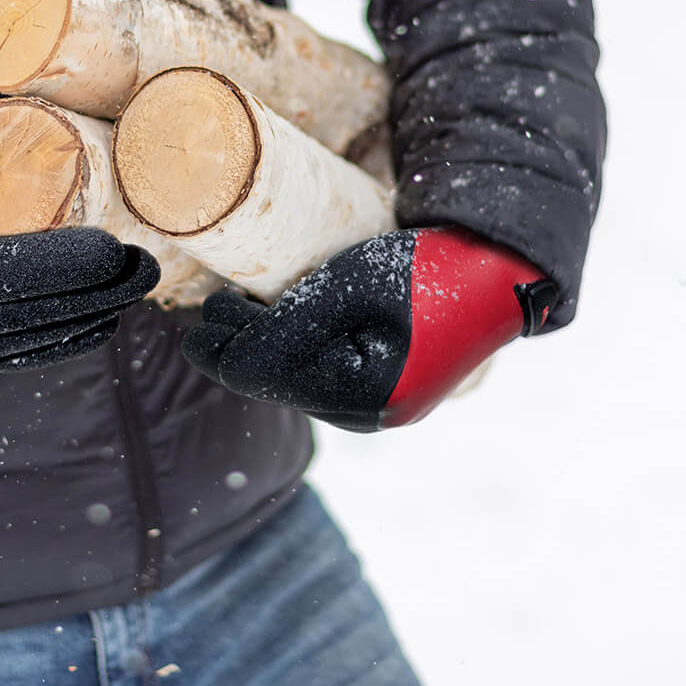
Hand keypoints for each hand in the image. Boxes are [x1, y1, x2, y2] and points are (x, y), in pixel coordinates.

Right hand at [0, 62, 158, 369]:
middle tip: (148, 265)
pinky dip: (60, 343)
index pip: (12, 278)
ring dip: (90, 319)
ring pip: (32, 341)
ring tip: (135, 288)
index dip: (71, 267)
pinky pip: (16, 356)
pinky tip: (96, 324)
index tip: (118, 248)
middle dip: (99, 294)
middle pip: (35, 315)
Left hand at [181, 228, 553, 430]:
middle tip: (201, 313)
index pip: (268, 379)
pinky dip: (287, 348)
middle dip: (235, 348)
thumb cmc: (422, 272)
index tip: (192, 327)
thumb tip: (227, 361)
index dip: (223, 353)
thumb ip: (286, 328)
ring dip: (258, 346)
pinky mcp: (382, 388)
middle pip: (279, 383)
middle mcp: (369, 413)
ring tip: (222, 308)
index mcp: (365, 396)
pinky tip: (265, 321)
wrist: (493, 272)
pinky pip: (319, 373)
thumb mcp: (347, 289)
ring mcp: (378, 405)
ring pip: (295, 379)